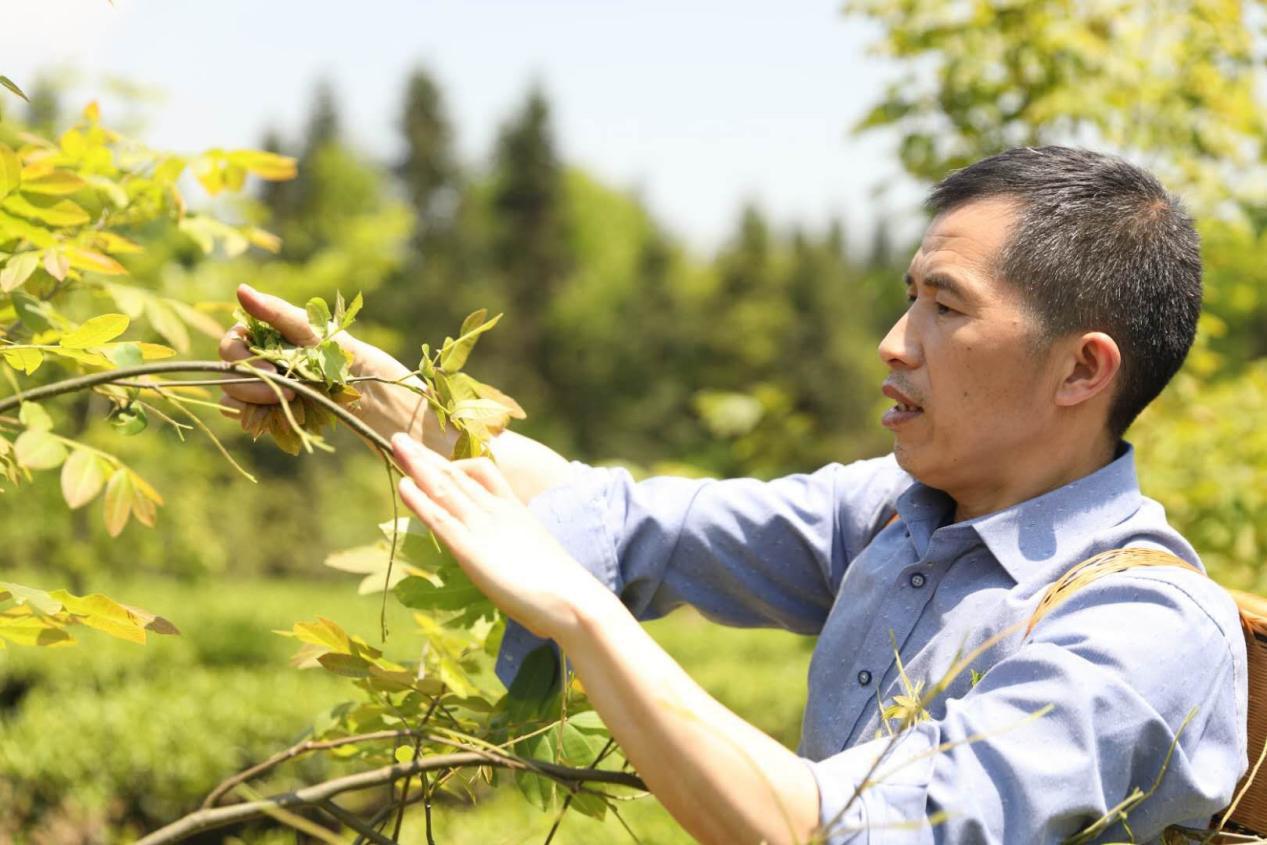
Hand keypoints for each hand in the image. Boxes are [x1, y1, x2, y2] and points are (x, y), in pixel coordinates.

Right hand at [217, 284, 424, 440]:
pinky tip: (287, 412)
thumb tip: (240, 288)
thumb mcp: (309, 327)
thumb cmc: (337, 348)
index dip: (243, 360)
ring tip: (293, 400)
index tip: (273, 369)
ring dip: (257, 403)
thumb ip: (274, 311)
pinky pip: (247, 418)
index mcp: (256, 336)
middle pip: (227, 376)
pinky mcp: (264, 409)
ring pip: (232, 400)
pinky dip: (261, 418)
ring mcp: (256, 386)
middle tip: (288, 390)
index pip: (229, 347)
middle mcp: (251, 360)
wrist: (360, 383)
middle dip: (253, 386)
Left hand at [391, 432, 610, 640]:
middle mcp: (496, 510)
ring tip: (397, 445)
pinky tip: (404, 485)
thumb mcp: (535, 552)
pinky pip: (440, 518)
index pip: (481, 473)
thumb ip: (518, 545)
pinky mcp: (470, 549)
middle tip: (402, 438)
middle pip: (457, 474)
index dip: (454, 462)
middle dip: (428, 457)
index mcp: (514, 508)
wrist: (571, 598)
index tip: (435, 455)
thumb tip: (513, 553)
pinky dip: (420, 500)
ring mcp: (482, 527)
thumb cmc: (560, 586)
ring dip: (419, 465)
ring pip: (445, 487)